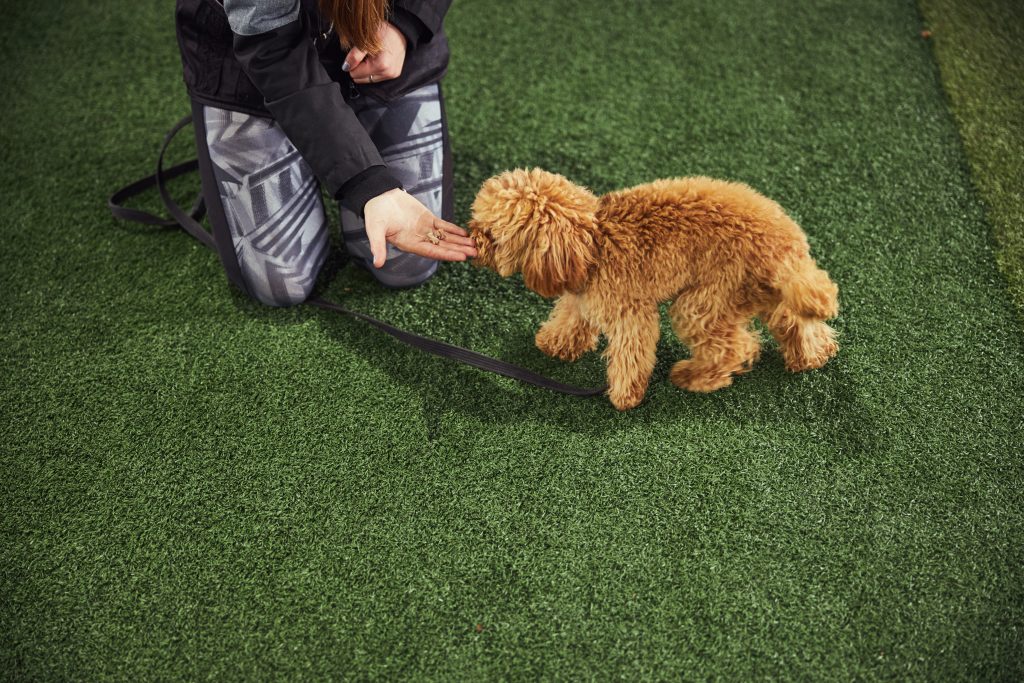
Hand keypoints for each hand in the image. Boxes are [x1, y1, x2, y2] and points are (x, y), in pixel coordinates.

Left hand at [345, 22, 406, 83]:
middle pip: (361, 79)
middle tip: (366, 55)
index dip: (353, 63)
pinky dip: (373, 69)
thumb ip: (354, 55)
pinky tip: (378, 59)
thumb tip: (346, 67)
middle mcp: (388, 73)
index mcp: (381, 65)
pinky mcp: (394, 74)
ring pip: (368, 79)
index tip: (359, 53)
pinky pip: (376, 77)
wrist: (401, 31)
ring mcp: (392, 75)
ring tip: (372, 56)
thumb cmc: (384, 32)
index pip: (354, 74)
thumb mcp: (365, 40)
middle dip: (360, 67)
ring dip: (367, 69)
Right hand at [363, 189, 477, 266]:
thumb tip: (377, 263)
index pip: (432, 252)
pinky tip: (465, 233)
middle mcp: (419, 239)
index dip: (447, 254)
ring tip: (475, 245)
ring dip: (460, 241)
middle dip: (459, 250)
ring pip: (446, 237)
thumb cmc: (375, 213)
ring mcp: (424, 229)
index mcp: (409, 244)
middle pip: (443, 247)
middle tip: (476, 253)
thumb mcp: (374, 230)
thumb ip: (378, 246)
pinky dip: (454, 229)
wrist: (378, 196)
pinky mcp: (427, 219)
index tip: (462, 257)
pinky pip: (443, 226)